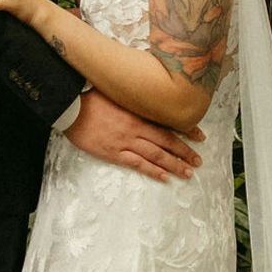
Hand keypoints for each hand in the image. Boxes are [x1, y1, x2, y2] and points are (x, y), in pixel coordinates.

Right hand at [65, 89, 199, 184]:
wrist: (72, 107)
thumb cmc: (92, 97)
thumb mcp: (118, 93)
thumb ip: (134, 99)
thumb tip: (148, 96)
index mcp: (139, 112)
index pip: (168, 123)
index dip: (185, 131)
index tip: (200, 136)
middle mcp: (137, 128)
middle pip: (167, 142)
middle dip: (184, 152)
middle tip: (198, 161)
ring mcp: (126, 142)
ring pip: (156, 155)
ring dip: (174, 165)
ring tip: (188, 173)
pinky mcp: (114, 153)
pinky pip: (138, 164)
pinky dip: (153, 171)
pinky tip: (165, 177)